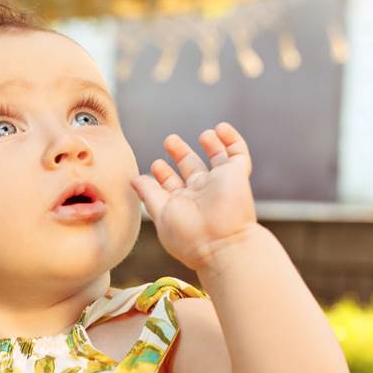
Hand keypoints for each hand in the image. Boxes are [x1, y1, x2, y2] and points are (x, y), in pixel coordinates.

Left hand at [130, 122, 257, 273]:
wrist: (220, 243)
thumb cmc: (187, 234)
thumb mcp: (161, 214)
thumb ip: (148, 194)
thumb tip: (134, 179)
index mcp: (182, 205)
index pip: (172, 185)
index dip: (163, 174)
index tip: (155, 164)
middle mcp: (201, 194)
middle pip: (192, 169)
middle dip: (181, 154)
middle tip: (170, 140)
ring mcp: (219, 184)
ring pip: (217, 159)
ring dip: (210, 145)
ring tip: (204, 134)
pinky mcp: (237, 175)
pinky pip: (238, 153)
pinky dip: (232, 139)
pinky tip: (221, 128)